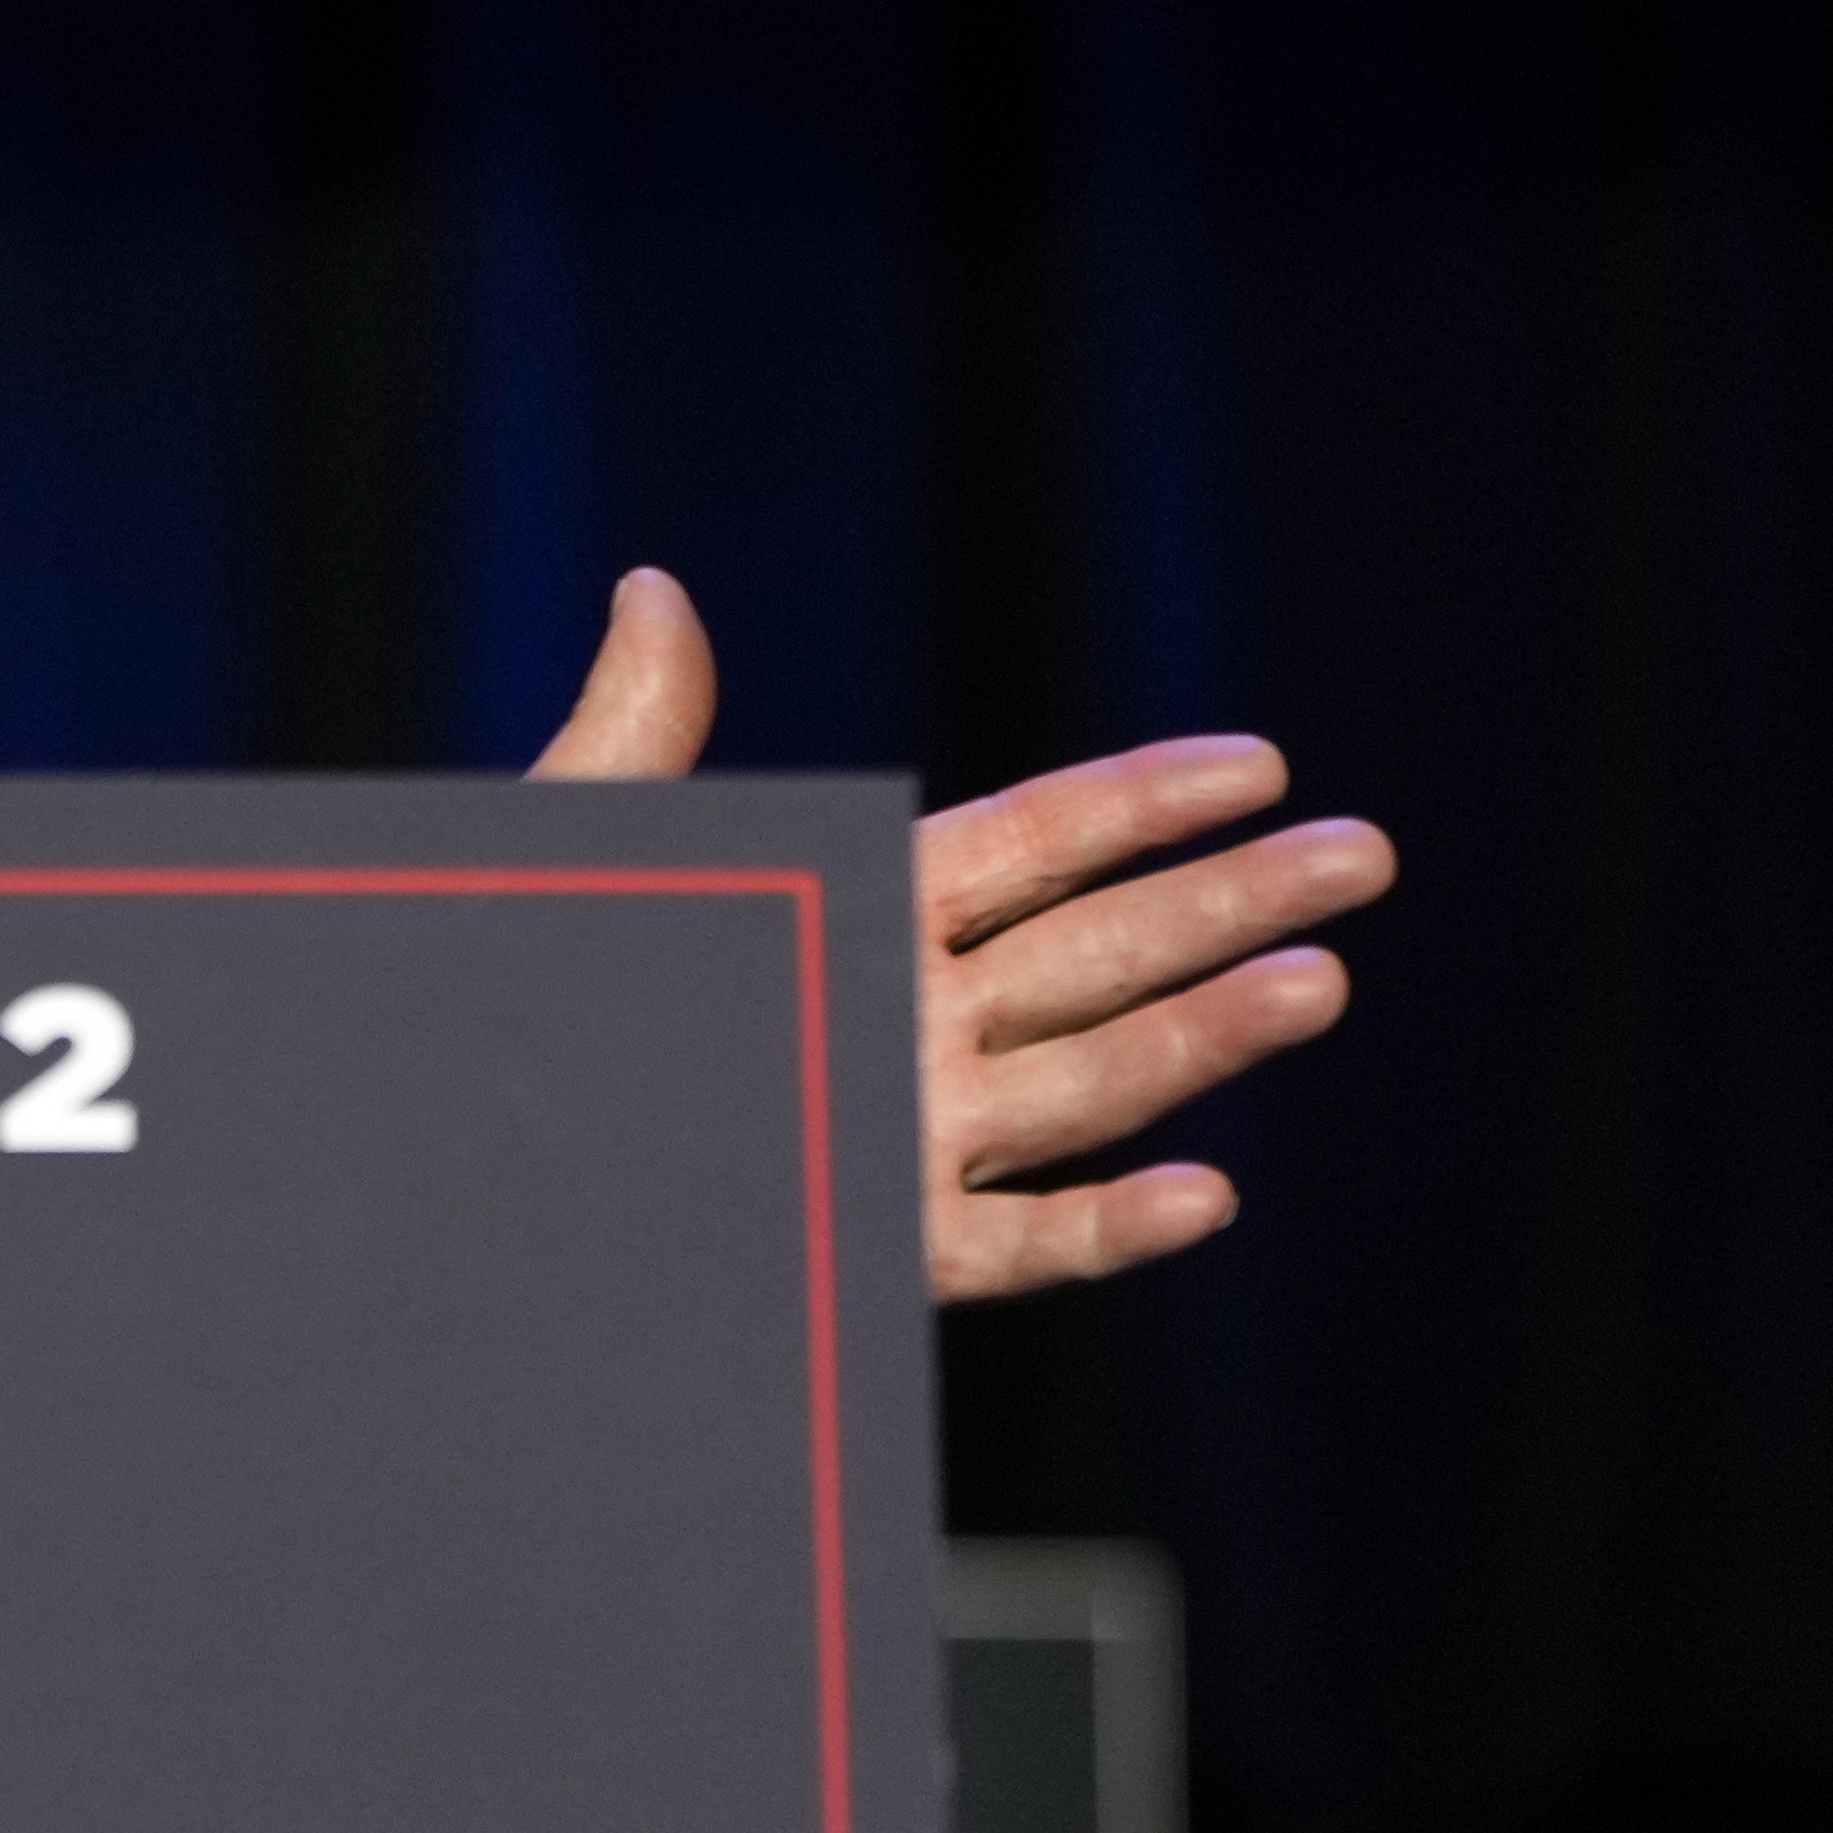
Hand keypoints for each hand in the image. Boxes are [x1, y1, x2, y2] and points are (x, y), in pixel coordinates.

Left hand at [528, 567, 1391, 1303]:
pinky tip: (1204, 1192)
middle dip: (1230, 903)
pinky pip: (1009, 1244)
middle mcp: (902, 1020)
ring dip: (1205, 1037)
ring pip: (1085, 1085)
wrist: (468, 1149)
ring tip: (1322, 980)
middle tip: (1364, 854)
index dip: (1141, 802)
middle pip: (1098, 952)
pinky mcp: (875, 1244)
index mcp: (854, 913)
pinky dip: (1104, 1226)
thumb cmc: (512, 988)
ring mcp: (902, 1134)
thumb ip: (638, 736)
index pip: (1030, 845)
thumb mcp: (581, 849)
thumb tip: (651, 588)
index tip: (1259, 763)